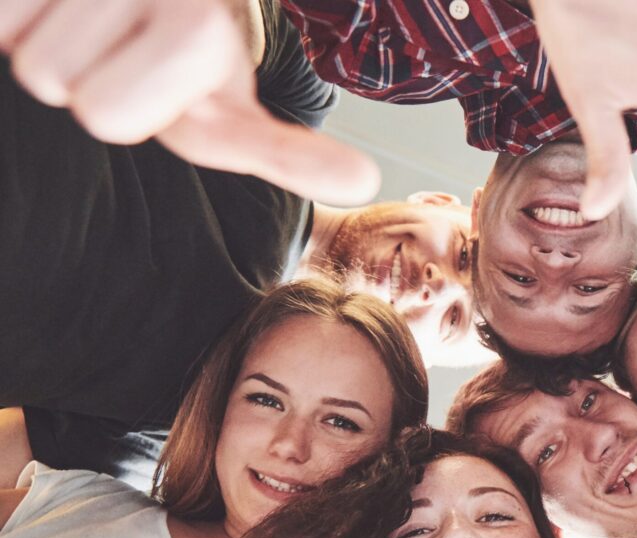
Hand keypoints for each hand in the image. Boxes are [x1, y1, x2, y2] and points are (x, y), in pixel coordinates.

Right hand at [1, 0, 378, 205]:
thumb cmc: (186, 66)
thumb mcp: (232, 114)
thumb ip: (288, 154)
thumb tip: (364, 182)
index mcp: (202, 30)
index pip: (111, 114)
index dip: (130, 108)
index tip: (286, 130)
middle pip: (61, 89)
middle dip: (85, 84)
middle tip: (124, 60)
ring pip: (23, 53)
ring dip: (47, 45)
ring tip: (96, 27)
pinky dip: (12, 17)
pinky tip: (56, 6)